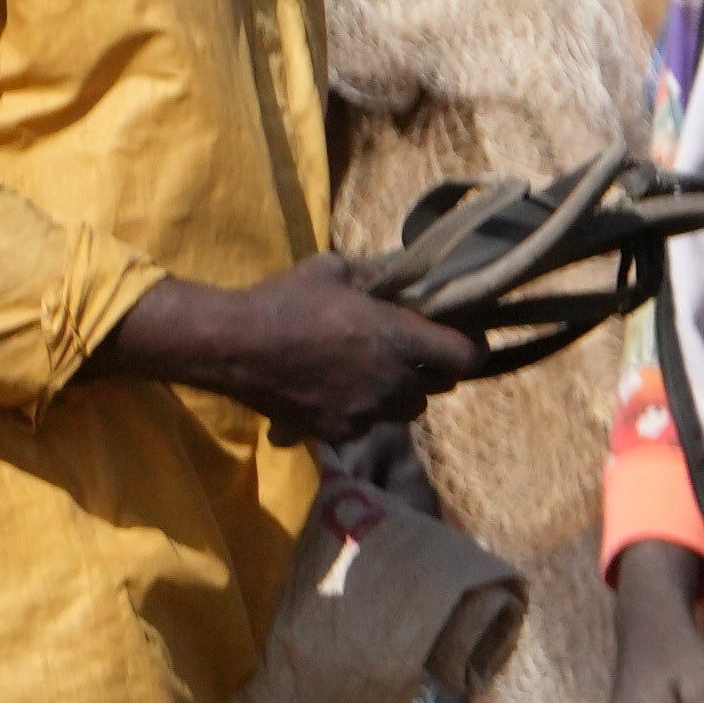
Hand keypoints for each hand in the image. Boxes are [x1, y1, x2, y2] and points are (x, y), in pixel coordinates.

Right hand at [102, 256, 491, 442]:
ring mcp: (366, 413)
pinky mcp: (338, 432)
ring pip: (407, 410)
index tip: (466, 337)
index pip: (466, 356)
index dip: (471, 347)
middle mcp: (390, 381)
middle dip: (433, 368)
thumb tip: (403, 271)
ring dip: (402, 392)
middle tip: (414, 348)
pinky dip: (366, 412)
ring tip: (377, 371)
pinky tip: (342, 391)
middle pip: (439, 385)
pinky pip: (370, 426)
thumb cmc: (285, 300)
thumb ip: (377, 275)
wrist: (232, 346)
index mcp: (398, 338)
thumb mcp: (335, 270)